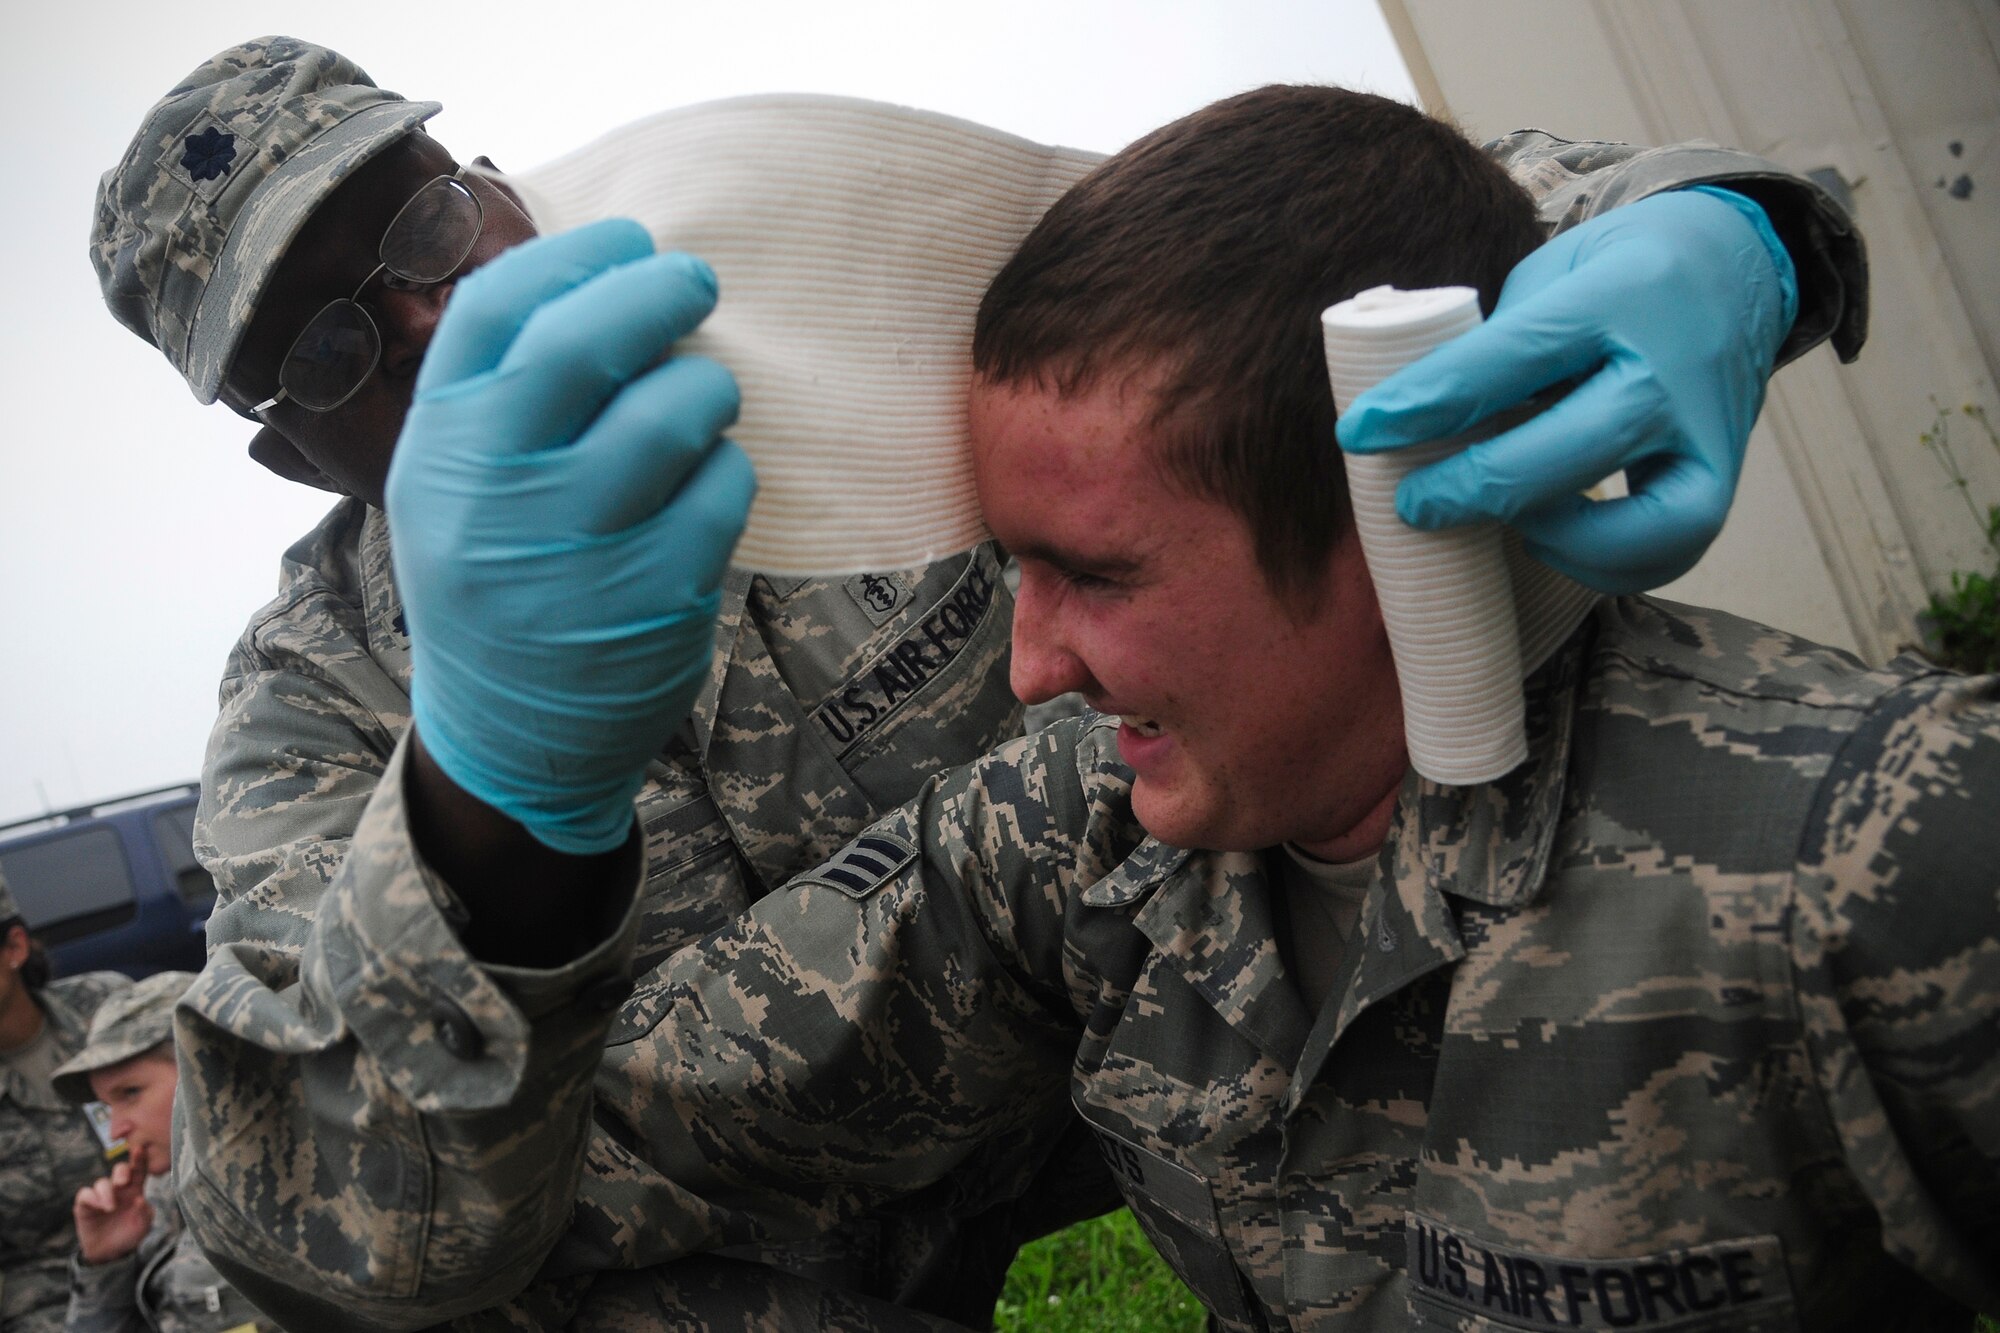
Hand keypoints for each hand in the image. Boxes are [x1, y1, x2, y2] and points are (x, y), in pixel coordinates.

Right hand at [73, 1146, 152, 1264]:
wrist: (111, 1253)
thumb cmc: (130, 1235)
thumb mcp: (143, 1226)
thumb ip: (144, 1213)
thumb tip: (140, 1199)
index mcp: (135, 1190)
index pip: (139, 1171)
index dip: (140, 1160)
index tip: (141, 1149)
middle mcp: (118, 1190)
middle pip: (119, 1171)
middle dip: (121, 1171)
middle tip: (123, 1182)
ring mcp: (101, 1196)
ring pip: (101, 1182)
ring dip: (106, 1193)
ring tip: (110, 1208)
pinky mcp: (85, 1206)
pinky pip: (85, 1194)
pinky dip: (91, 1198)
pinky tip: (99, 1206)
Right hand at [388, 220, 755, 854]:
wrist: (509, 735)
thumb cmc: (493, 577)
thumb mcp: (452, 484)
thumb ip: (500, 391)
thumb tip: (597, 277)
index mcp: (439, 448)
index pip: (497, 311)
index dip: (573, 256)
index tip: (628, 239)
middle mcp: (496, 493)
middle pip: (586, 346)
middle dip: (657, 292)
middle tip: (696, 280)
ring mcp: (577, 549)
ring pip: (674, 412)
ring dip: (706, 385)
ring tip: (701, 400)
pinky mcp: (657, 597)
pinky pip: (723, 488)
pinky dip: (729, 467)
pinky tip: (709, 479)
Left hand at [1336, 187, 1797, 592]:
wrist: (1735, 269)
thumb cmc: (1614, 279)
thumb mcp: (1551, 278)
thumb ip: (1494, 344)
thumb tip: (1407, 417)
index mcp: (1610, 300)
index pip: (1504, 361)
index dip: (1421, 404)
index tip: (1356, 432)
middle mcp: (1665, 370)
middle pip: (1563, 451)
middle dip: (1471, 489)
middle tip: (1412, 503)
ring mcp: (1704, 433)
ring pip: (1634, 522)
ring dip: (1550, 537)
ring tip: (1498, 525)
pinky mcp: (1721, 480)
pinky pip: (1666, 552)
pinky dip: (1601, 563)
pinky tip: (1550, 539)